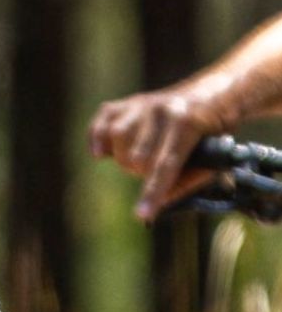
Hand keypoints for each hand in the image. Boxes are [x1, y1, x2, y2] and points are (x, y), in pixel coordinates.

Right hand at [90, 83, 231, 221]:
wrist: (211, 96)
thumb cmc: (214, 134)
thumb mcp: (214, 159)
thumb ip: (187, 181)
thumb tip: (160, 202)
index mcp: (187, 124)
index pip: (165, 165)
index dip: (153, 192)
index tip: (142, 215)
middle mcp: (160, 110)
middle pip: (137, 155)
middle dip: (142, 173)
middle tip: (154, 173)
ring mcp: (141, 103)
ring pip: (116, 137)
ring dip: (123, 158)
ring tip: (137, 162)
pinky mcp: (127, 101)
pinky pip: (102, 120)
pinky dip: (97, 137)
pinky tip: (100, 153)